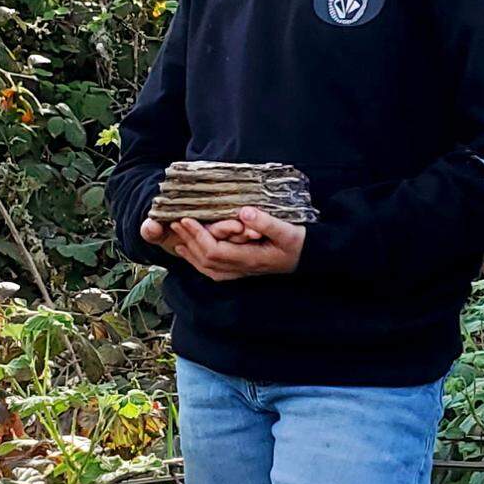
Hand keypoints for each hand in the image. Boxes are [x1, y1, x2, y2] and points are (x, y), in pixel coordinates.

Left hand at [140, 207, 303, 278]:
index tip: (186, 219)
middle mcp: (242, 269)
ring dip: (191, 252)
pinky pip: (214, 270)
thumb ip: (266, 222)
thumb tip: (244, 212)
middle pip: (206, 259)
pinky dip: (199, 261)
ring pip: (207, 267)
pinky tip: (192, 251)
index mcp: (250, 259)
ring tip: (177, 237)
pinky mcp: (241, 269)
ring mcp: (241, 272)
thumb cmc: (299, 243)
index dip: (197, 236)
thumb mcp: (287, 230)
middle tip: (174, 222)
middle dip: (189, 240)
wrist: (310, 257)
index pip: (214, 251)